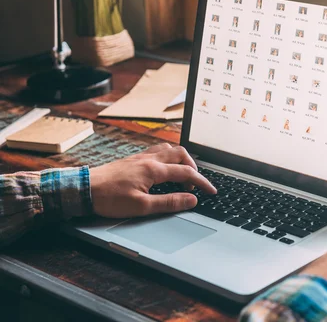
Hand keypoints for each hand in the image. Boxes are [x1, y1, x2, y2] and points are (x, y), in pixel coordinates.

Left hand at [89, 144, 215, 217]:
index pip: (186, 173)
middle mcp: (150, 159)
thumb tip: (191, 200)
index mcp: (154, 170)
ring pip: (169, 149)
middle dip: (193, 167)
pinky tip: (163, 170)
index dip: (202, 182)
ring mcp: (141, 157)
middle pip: (181, 154)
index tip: (212, 191)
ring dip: (181, 160)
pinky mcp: (133, 159)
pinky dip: (168, 158)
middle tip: (194, 184)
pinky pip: (157, 151)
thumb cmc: (109, 199)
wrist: (83, 189)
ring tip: (182, 176)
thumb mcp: (142, 207)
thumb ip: (169, 202)